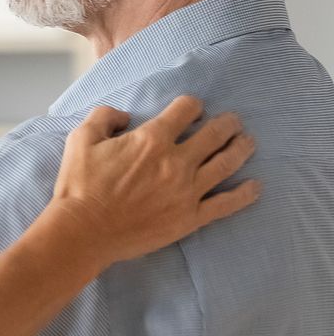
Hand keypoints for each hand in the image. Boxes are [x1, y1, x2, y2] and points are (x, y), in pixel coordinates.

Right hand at [46, 96, 259, 267]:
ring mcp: (187, 191)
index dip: (192, 105)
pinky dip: (245, 194)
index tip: (193, 108)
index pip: (185, 110)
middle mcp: (176, 162)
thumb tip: (124, 116)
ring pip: (227, 163)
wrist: (83, 231)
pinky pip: (227, 203)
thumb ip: (104, 117)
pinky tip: (255, 186)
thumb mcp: (80, 139)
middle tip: (233, 121)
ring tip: (247, 141)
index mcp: (152, 140)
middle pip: (215, 134)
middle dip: (227, 123)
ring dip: (241, 148)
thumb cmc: (79, 186)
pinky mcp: (190, 217)